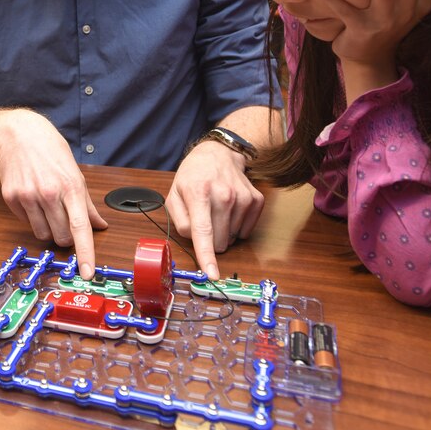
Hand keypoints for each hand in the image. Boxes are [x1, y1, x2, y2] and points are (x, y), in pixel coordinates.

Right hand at [0, 110, 107, 278]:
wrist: (18, 133)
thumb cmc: (51, 150)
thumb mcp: (74, 173)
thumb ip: (87, 204)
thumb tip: (99, 226)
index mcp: (70, 187)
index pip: (80, 228)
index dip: (85, 253)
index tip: (88, 273)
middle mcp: (48, 194)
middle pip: (61, 236)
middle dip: (66, 235)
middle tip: (63, 218)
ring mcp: (28, 196)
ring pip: (43, 234)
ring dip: (48, 228)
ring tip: (47, 207)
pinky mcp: (11, 198)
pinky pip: (26, 223)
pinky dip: (32, 216)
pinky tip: (32, 197)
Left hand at [164, 140, 264, 280]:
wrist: (219, 154)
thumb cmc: (193, 176)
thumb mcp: (174, 194)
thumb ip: (179, 220)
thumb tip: (194, 238)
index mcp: (198, 193)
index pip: (203, 231)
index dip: (206, 256)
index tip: (211, 274)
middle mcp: (223, 195)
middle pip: (219, 242)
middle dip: (210, 239)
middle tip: (205, 218)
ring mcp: (242, 198)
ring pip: (232, 239)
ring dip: (223, 231)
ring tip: (216, 210)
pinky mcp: (256, 200)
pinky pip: (245, 232)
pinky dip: (235, 226)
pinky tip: (229, 210)